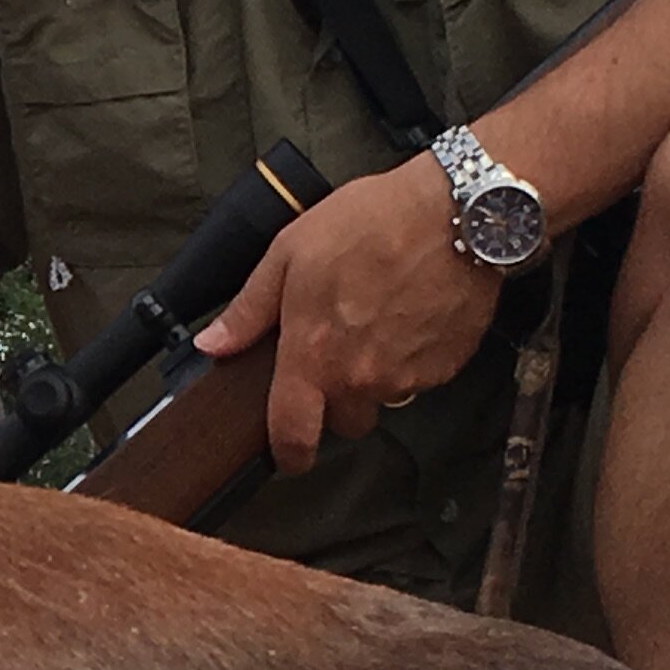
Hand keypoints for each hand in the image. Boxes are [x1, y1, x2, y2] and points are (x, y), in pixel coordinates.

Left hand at [193, 157, 500, 469]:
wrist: (457, 214)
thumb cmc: (370, 224)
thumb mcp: (290, 252)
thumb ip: (250, 309)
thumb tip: (213, 345)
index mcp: (314, 355)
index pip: (294, 432)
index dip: (288, 454)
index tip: (287, 456)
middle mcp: (361, 378)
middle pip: (345, 421)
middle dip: (338, 400)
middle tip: (339, 349)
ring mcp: (408, 376)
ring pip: (384, 399)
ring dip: (377, 376)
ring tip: (378, 321)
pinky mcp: (447, 367)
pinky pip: (420, 379)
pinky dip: (413, 359)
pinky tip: (411, 315)